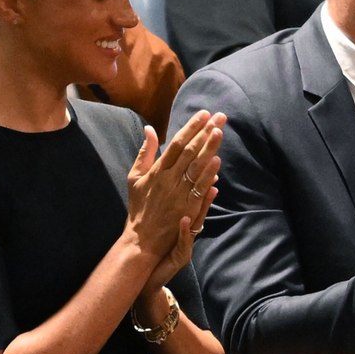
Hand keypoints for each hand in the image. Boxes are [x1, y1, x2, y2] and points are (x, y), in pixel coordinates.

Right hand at [125, 111, 225, 261]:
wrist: (142, 239)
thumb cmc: (139, 206)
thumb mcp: (135, 177)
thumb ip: (144, 152)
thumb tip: (149, 128)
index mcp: (156, 170)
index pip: (176, 143)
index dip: (191, 127)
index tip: (204, 114)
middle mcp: (168, 179)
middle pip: (189, 151)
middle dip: (205, 132)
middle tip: (219, 116)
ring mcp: (178, 193)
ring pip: (196, 167)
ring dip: (209, 148)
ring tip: (220, 131)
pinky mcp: (187, 207)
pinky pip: (199, 187)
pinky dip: (208, 173)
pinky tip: (217, 160)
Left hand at [144, 173, 218, 297]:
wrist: (149, 276)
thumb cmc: (157, 246)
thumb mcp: (169, 221)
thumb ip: (174, 200)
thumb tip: (183, 181)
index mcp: (186, 216)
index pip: (196, 192)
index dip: (204, 173)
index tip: (211, 155)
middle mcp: (191, 227)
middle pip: (202, 200)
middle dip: (209, 180)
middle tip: (216, 161)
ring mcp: (187, 241)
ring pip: (198, 219)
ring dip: (205, 204)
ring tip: (211, 188)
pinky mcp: (181, 255)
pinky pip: (184, 242)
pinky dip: (185, 232)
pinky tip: (185, 221)